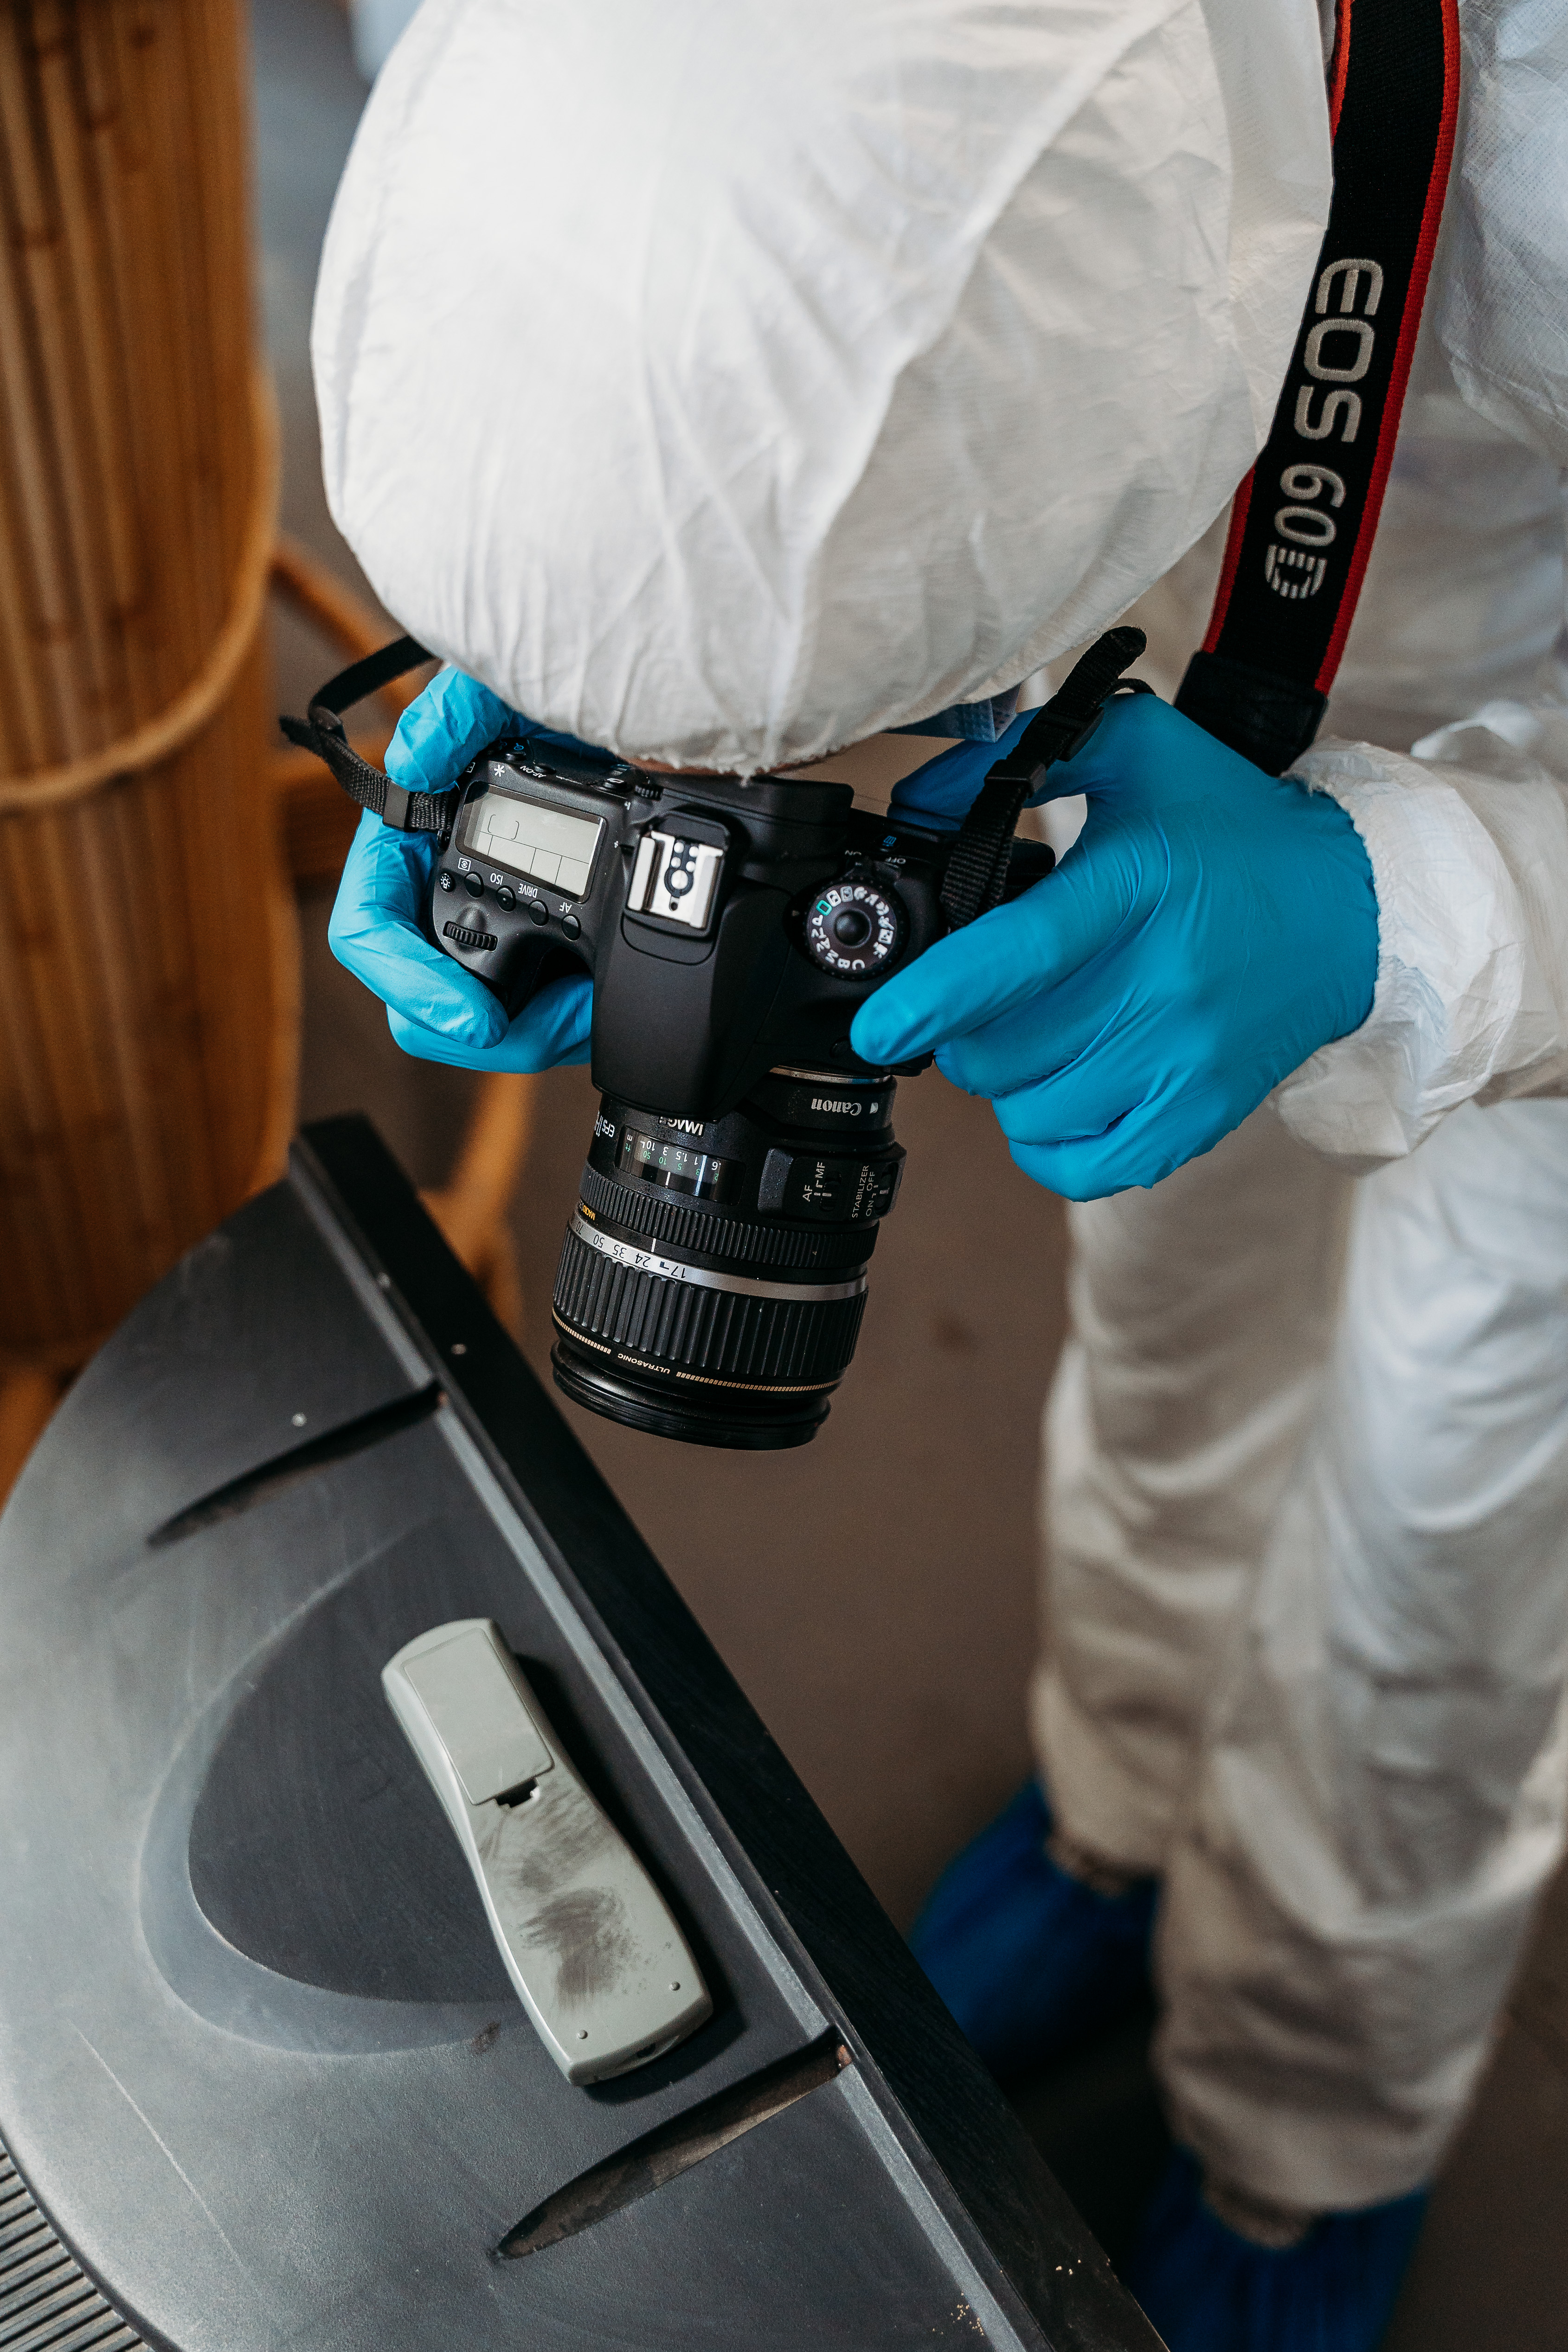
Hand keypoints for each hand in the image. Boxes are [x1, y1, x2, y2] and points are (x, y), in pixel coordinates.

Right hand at [327, 667, 591, 1070]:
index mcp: (413, 838)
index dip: (407, 982)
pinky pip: (544, 1014)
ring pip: (490, 1021)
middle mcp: (444, 888)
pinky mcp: (550, 953)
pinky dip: (573, 1018)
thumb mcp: (511, 687)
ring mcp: (497, 926)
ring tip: (594, 1009)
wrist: (654, 713)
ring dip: (540, 1029)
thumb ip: (454, 713)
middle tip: (557, 1020)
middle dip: (486, 1029)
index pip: (368, 928)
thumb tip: (411, 768)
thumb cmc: (567, 693)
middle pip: (426, 1002)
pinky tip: (606, 1002)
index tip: (472, 1016)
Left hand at [849, 693, 1377, 1197]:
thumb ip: (1021, 757)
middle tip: (987, 995)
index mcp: (1136, 887)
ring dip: (1003, 1081)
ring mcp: (1184, 1060)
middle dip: (964, 1028)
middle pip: (1003, 1048)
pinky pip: (1085, 1167)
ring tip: (1031, 1033)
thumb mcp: (1136, 748)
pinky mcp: (1201, 1115)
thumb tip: (920, 800)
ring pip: (1030, 1110)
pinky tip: (1056, 1094)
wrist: (1352, 909)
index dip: (936, 997)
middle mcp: (1162, 982)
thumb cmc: (1227, 828)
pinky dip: (1045, 1142)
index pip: (1019, 956)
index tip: (880, 1025)